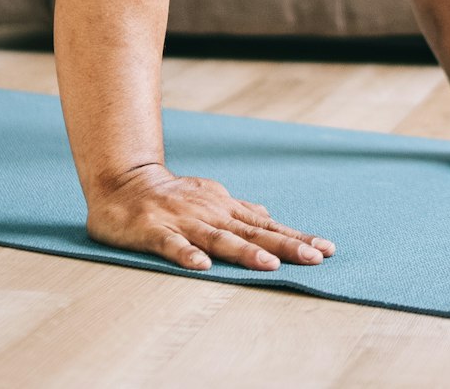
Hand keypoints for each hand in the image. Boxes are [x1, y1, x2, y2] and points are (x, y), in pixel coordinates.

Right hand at [85, 163, 335, 271]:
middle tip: (315, 258)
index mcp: (225, 209)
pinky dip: (186, 255)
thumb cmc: (169, 196)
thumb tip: (267, 215)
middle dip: (285, 246)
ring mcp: (183, 222)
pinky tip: (201, 267)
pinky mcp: (154, 231)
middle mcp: (210, 214)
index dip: (297, 238)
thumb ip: (237, 211)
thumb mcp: (209, 197)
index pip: (267, 226)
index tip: (327, 249)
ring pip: (218, 239)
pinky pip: (172, 245)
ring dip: (244, 251)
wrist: (123, 183)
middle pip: (253, 233)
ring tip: (269, 265)